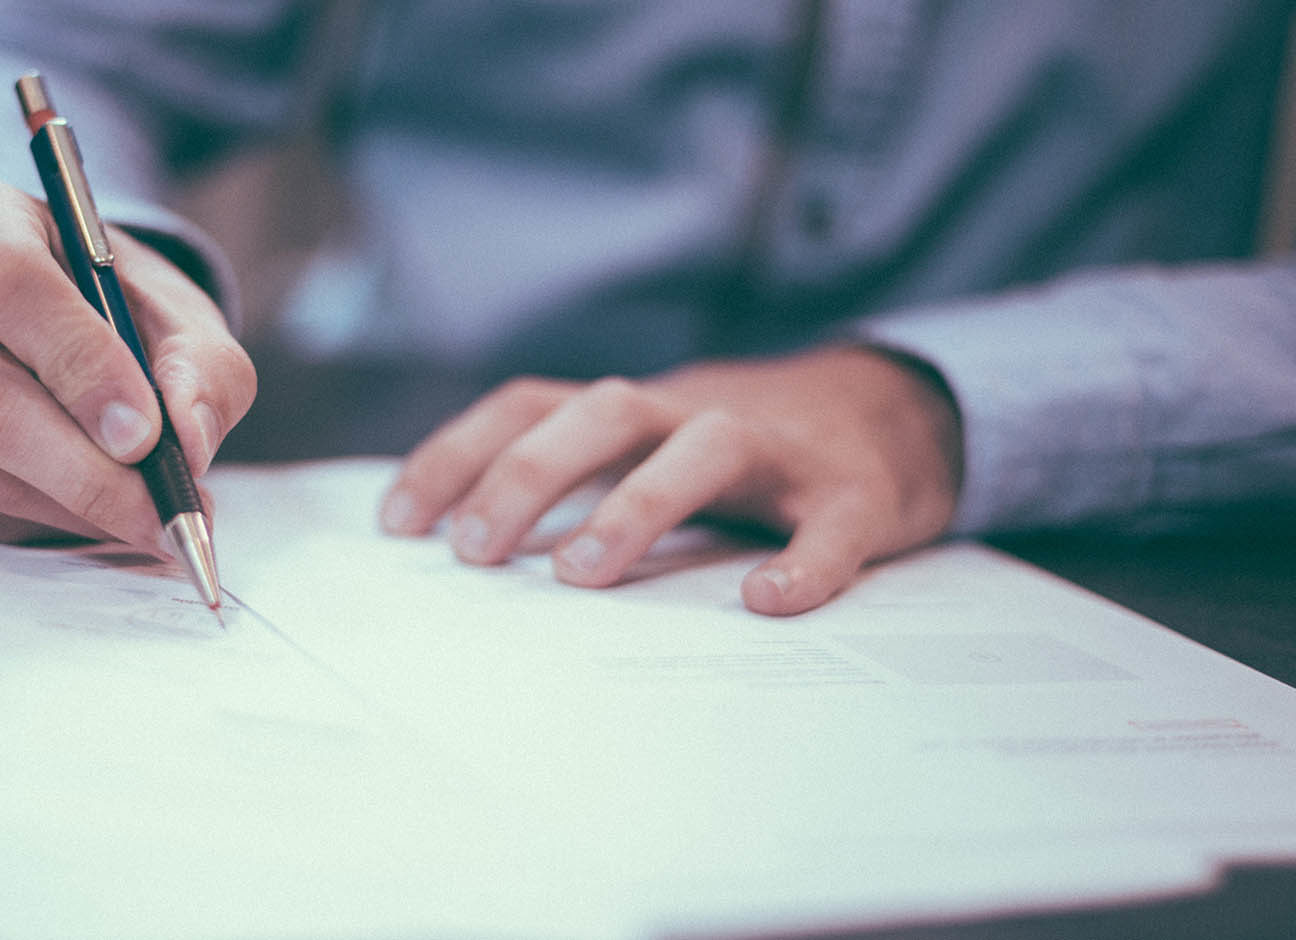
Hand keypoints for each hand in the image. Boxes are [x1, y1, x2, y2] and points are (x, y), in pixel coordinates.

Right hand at [0, 178, 255, 549]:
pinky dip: (32, 522)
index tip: (144, 436)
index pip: (12, 289)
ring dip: (70, 507)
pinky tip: (84, 511)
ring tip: (144, 517)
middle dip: (87, 473)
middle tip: (163, 515)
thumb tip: (188, 440)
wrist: (57, 326)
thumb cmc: (118, 311)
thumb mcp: (182, 318)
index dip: (81, 368)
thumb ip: (202, 369)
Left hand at [378, 347, 961, 613]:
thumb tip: (463, 548)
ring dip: (636, 504)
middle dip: (528, 474)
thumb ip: (575, 480)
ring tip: (581, 575)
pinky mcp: (855, 493)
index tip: (397, 524)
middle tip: (474, 553)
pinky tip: (767, 601)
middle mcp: (695, 413)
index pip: (530, 406)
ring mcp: (778, 449)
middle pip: (603, 412)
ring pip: (704, 448)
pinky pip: (830, 524)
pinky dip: (803, 561)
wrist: (898, 412)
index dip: (458, 454)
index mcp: (635, 410)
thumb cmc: (743, 451)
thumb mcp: (649, 448)